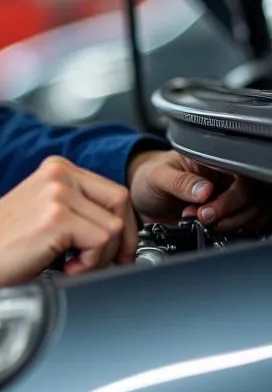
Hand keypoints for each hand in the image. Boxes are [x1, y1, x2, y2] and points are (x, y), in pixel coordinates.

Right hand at [0, 155, 136, 295]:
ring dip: (101, 257)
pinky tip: (65, 268)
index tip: (114, 249)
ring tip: (70, 265)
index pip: (112, 191)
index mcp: (55, 170)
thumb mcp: (41, 213)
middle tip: (103, 262)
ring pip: (115, 227)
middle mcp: (57, 175)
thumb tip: (117, 228)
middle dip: (121, 239)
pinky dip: (90, 264)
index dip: (121, 225)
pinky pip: (102, 243)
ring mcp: (57, 193)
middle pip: (121, 202)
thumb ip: (75, 209)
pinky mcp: (57, 217)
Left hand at [128, 149, 271, 233]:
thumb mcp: (157, 177)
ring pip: (252, 212)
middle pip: (250, 196)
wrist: (140, 198)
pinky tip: (211, 230)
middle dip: (228, 213)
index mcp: (212, 160)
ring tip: (203, 224)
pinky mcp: (225, 215)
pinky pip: (245, 224)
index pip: (239, 175)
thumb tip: (204, 190)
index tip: (206, 210)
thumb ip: (179, 182)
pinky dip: (232, 231)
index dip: (229, 196)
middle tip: (203, 218)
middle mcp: (225, 177)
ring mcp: (227, 196)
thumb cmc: (148, 179)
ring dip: (231, 223)